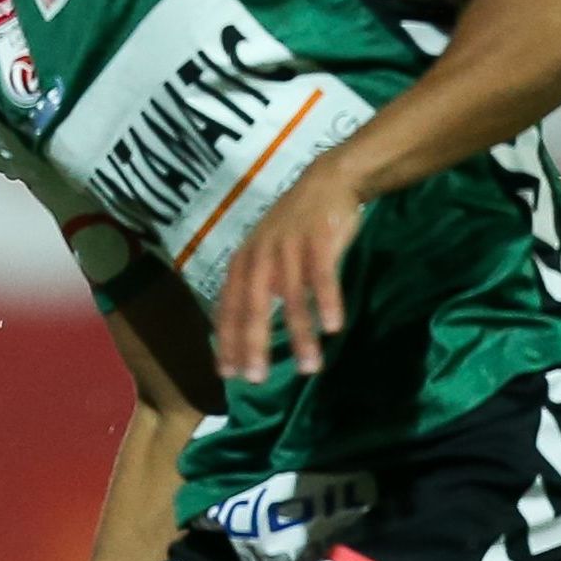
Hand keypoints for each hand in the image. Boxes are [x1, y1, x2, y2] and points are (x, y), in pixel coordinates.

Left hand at [214, 151, 366, 383]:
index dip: (227, 341)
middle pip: (253, 307)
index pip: (229, 307)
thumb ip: (255, 287)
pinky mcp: (319, 240)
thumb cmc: (295, 226)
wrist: (327, 181)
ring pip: (292, 299)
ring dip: (300, 336)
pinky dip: (326, 302)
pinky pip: (322, 277)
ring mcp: (289, 247)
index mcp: (244, 261)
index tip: (228, 374)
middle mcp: (261, 255)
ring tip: (309, 368)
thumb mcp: (265, 253)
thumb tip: (246, 331)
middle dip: (254, 345)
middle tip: (256, 379)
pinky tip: (333, 328)